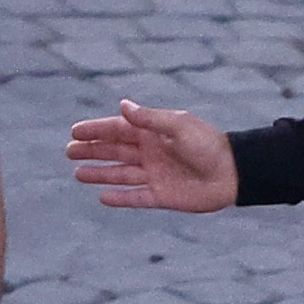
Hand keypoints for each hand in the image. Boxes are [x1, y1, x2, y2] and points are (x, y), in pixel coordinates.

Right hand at [63, 98, 236, 213]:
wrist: (234, 173)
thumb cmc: (209, 145)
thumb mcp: (178, 126)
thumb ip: (149, 119)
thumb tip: (123, 105)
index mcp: (154, 133)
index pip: (119, 129)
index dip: (96, 130)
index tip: (75, 131)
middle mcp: (151, 153)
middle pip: (115, 151)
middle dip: (92, 150)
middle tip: (69, 151)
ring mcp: (156, 175)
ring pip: (120, 173)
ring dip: (100, 173)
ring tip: (78, 174)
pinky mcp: (162, 195)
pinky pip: (135, 197)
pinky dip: (119, 198)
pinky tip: (102, 197)